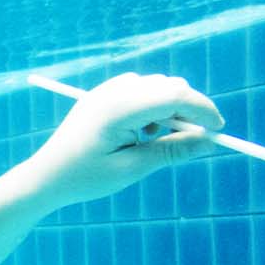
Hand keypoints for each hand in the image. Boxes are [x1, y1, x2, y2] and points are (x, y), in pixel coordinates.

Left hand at [24, 72, 224, 208]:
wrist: (45, 177)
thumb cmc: (84, 178)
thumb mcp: (132, 169)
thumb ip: (171, 152)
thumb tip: (209, 141)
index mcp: (118, 109)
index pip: (174, 94)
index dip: (202, 109)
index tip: (218, 131)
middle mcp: (112, 92)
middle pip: (169, 85)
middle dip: (188, 109)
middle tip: (191, 141)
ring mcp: (105, 90)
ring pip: (156, 86)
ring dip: (168, 108)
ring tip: (151, 141)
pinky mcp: (102, 95)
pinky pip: (140, 90)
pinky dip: (151, 107)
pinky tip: (139, 134)